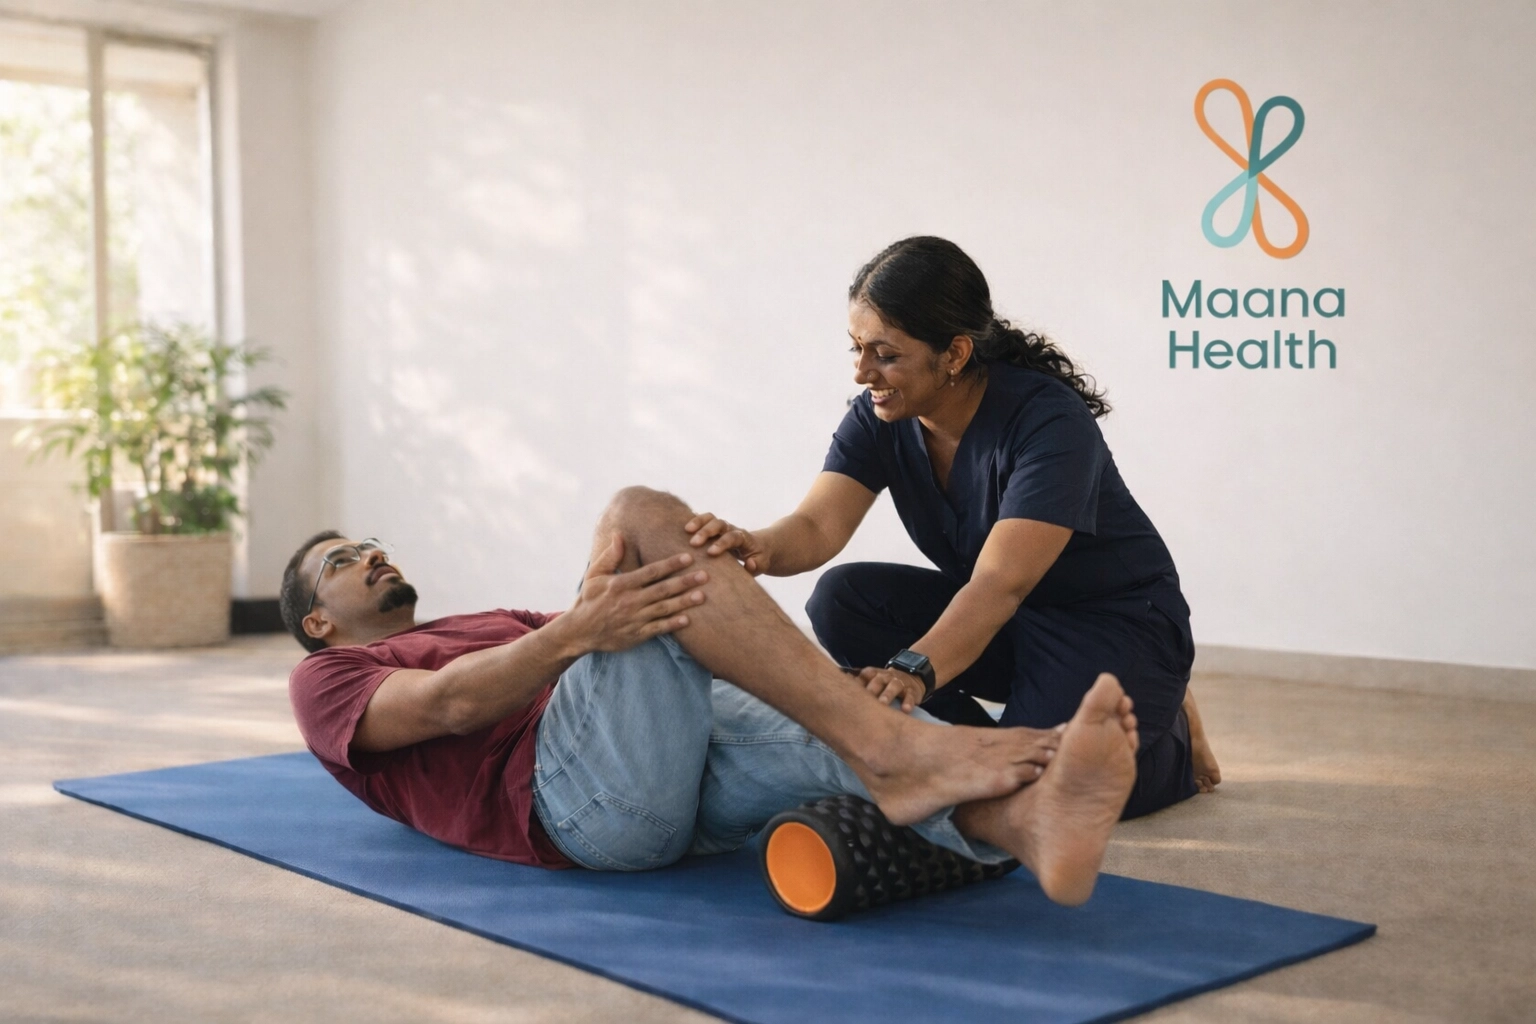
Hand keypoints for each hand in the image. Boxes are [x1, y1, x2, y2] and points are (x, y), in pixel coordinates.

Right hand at [565, 534, 707, 652]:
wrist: (578, 632)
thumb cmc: (588, 599)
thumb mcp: (594, 575)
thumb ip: (609, 556)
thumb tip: (619, 534)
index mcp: (620, 584)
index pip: (650, 572)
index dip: (670, 564)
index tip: (688, 557)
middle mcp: (629, 601)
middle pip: (662, 589)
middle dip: (685, 582)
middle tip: (705, 575)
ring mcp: (634, 619)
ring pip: (664, 609)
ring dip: (684, 602)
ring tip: (702, 596)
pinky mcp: (636, 635)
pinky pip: (658, 629)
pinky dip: (672, 624)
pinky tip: (688, 619)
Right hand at [683, 512, 771, 574]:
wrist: (759, 547)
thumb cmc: (758, 559)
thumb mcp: (762, 565)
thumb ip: (756, 566)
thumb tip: (749, 563)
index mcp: (744, 538)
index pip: (733, 537)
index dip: (722, 543)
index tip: (711, 553)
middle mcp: (732, 529)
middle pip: (720, 523)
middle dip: (706, 531)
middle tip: (693, 543)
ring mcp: (722, 527)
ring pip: (710, 518)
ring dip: (698, 522)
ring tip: (686, 530)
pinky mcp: (713, 528)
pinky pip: (703, 520)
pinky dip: (693, 521)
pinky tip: (680, 527)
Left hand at [855, 666, 929, 713]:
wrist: (912, 677)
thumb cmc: (886, 684)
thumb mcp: (874, 681)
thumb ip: (859, 685)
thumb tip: (838, 690)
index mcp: (875, 674)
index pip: (865, 675)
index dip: (858, 682)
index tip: (850, 691)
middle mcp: (886, 677)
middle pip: (878, 680)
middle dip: (871, 689)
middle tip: (865, 700)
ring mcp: (900, 683)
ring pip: (894, 686)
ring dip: (888, 694)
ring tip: (883, 703)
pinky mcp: (912, 691)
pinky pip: (911, 696)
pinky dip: (908, 702)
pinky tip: (905, 710)